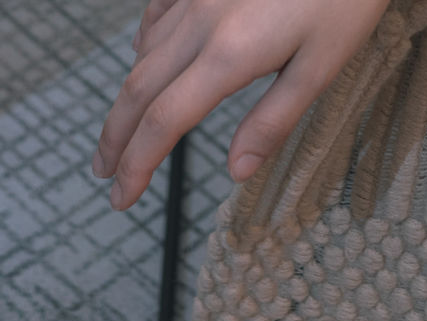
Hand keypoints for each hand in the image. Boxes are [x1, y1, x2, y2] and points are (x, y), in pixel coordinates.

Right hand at [93, 0, 396, 208]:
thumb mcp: (322, 66)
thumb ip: (274, 120)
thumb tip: (237, 171)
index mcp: (230, 54)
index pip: (166, 122)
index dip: (138, 164)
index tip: (123, 197)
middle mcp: (202, 22)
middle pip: (140, 89)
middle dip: (116, 137)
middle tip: (104, 173)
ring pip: (147, 52)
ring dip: (128, 97)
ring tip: (121, 130)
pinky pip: (159, 11)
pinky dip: (145, 41)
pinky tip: (143, 55)